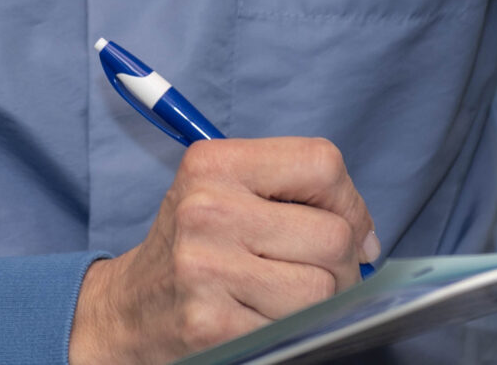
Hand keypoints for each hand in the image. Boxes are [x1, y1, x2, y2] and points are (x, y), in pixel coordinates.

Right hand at [69, 138, 378, 364]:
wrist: (128, 311)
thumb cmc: (194, 249)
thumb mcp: (225, 195)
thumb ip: (293, 195)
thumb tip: (367, 239)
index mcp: (212, 163)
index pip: (321, 164)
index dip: (350, 202)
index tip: (346, 228)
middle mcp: (206, 209)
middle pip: (333, 236)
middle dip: (342, 265)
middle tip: (314, 275)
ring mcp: (206, 268)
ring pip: (323, 290)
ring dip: (317, 305)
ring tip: (282, 299)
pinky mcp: (211, 324)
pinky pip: (295, 330)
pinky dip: (290, 333)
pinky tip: (258, 320)